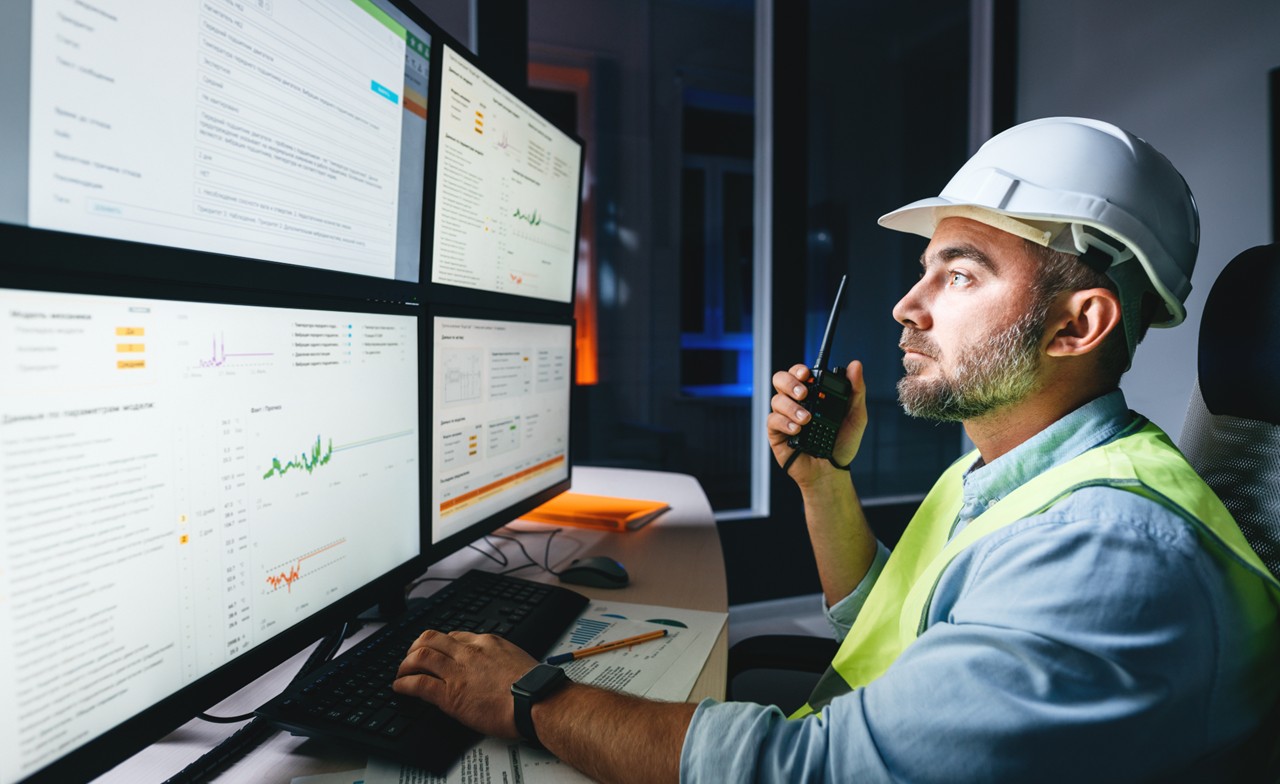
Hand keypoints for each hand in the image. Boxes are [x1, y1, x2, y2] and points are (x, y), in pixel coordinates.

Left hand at [393, 630, 537, 738]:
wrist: (536, 700)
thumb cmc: (534, 687)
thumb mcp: (518, 662)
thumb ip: (501, 660)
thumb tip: (498, 670)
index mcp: (488, 642)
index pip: (455, 636)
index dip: (441, 644)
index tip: (437, 651)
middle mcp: (469, 652)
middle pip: (432, 639)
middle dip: (416, 646)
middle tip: (411, 657)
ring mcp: (458, 671)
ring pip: (421, 656)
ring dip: (405, 664)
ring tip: (401, 672)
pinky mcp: (450, 693)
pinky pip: (419, 683)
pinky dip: (404, 684)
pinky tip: (399, 688)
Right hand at [767, 359, 866, 485]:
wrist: (833, 471)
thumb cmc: (842, 444)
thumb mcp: (856, 416)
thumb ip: (856, 390)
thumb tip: (855, 365)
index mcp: (812, 395)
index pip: (799, 374)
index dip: (799, 370)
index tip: (806, 374)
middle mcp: (796, 402)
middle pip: (780, 380)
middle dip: (790, 383)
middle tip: (803, 394)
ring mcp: (785, 417)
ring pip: (776, 399)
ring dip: (791, 407)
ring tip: (806, 420)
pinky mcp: (777, 433)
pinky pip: (772, 420)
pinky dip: (785, 422)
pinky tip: (797, 430)